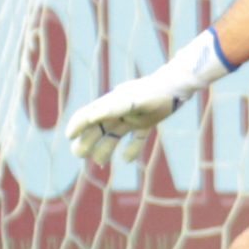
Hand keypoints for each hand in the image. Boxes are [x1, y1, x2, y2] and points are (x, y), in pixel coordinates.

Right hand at [66, 29, 229, 166]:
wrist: (179, 86)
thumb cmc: (156, 92)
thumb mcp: (136, 100)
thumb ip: (115, 107)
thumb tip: (92, 115)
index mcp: (113, 103)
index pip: (90, 114)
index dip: (78, 124)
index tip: (69, 136)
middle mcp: (121, 110)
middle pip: (99, 127)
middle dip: (87, 141)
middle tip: (80, 154)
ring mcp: (135, 116)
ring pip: (115, 134)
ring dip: (106, 148)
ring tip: (100, 163)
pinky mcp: (149, 121)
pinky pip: (138, 137)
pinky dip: (132, 148)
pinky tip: (126, 160)